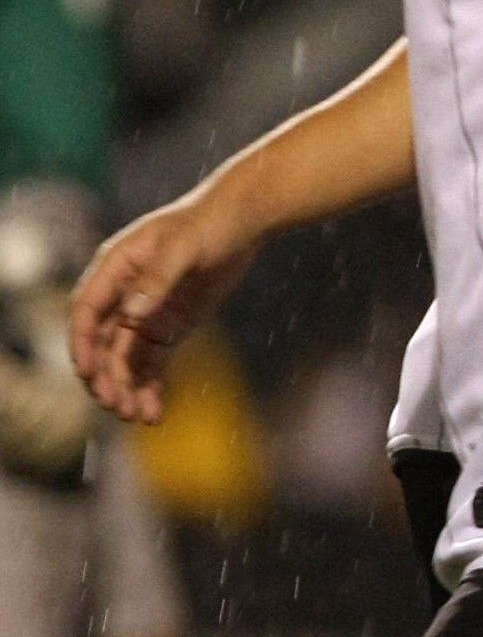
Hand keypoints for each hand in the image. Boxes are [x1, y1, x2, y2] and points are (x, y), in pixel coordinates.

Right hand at [69, 195, 261, 423]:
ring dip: (127, 388)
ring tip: (137, 416)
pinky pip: (153, 362)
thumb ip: (158, 280)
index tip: (87, 372)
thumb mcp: (185, 246)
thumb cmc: (209, 223)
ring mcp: (145, 313)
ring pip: (126, 359)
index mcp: (115, 268)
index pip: (86, 311)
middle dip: (106, 376)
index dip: (82, 342)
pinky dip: (151, 386)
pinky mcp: (169, 326)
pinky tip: (154, 412)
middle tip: (117, 405)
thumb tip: (132, 314)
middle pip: (103, 343)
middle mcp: (124, 295)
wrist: (245, 220)